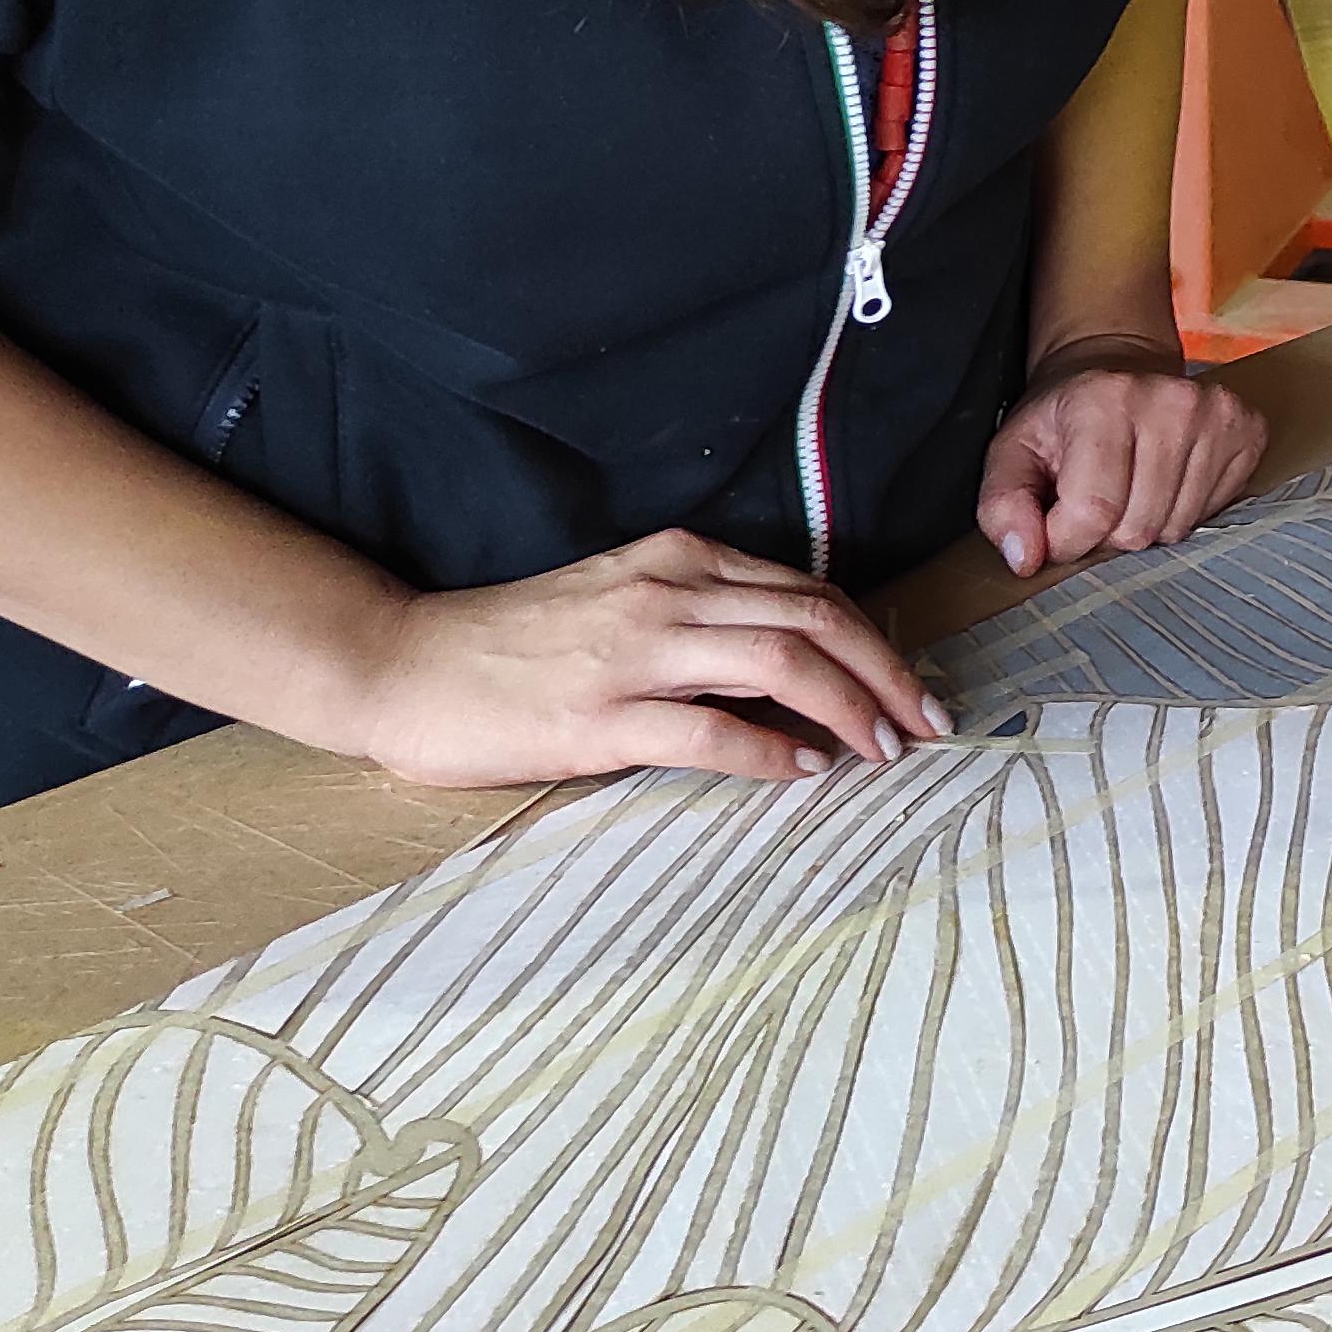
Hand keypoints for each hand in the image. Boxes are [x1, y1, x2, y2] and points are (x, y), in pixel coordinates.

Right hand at [336, 531, 951, 786]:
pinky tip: (805, 771)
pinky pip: (711, 731)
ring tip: (885, 750)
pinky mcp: (599, 716)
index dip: (876, 641)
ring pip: (781, 662)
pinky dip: (772, 751)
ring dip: (851, 708)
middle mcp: (666, 593)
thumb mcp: (621, 601)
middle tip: (929, 723)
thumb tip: (797, 666)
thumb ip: (703, 619)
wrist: (402, 663)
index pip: (810, 591)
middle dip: (888, 673)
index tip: (913, 686)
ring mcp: (633, 652)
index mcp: (678, 560)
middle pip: (816, 619)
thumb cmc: (513, 644)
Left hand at [978, 335, 1271, 576]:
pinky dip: (1185, 511)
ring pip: (1178, 529)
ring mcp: (1216, 414)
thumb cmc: (1062, 419)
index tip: (1057, 524)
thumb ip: (1002, 507)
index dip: (1066, 540)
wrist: (1116, 366)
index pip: (1092, 512)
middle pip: (1138, 529)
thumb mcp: (1012, 454)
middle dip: (1109, 534)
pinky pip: (1215, 514)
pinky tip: (1168, 479)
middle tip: (1097, 499)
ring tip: (1132, 488)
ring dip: (1148, 525)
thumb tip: (1025, 557)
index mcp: (1102, 400)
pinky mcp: (1248, 428)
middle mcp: (1169, 401)